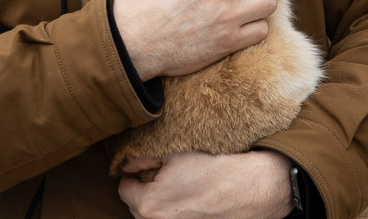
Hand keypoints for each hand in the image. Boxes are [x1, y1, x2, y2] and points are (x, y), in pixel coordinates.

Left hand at [118, 151, 293, 218]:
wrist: (243, 189)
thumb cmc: (210, 169)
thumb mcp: (173, 155)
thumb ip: (143, 159)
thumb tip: (127, 163)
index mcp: (149, 204)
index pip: (124, 190)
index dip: (129, 176)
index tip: (137, 168)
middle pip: (135, 206)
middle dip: (140, 190)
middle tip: (154, 174)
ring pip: (151, 216)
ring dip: (154, 202)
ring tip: (170, 186)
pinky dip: (170, 211)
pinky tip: (182, 198)